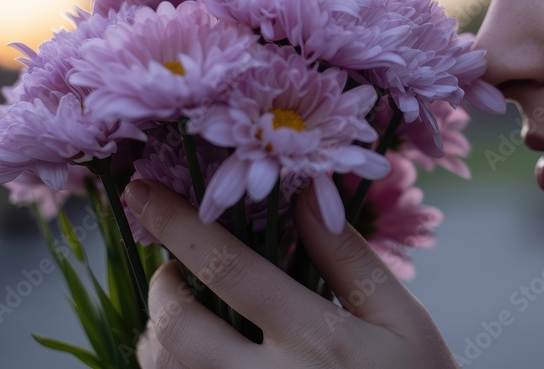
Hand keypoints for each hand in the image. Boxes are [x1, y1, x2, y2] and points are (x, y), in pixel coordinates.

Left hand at [124, 178, 458, 367]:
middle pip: (180, 335)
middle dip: (160, 289)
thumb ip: (349, 258)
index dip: (180, 225)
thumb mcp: (401, 318)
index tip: (142, 191)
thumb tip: (305, 191)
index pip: (233, 270)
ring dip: (156, 336)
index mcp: (322, 343)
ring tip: (179, 312)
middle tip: (171, 270)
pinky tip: (195, 357)